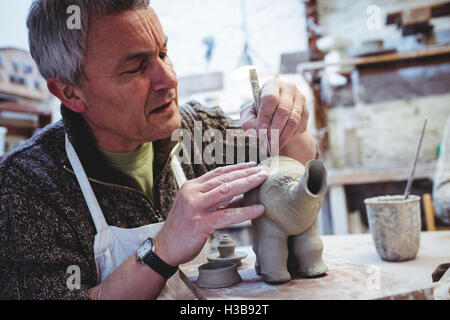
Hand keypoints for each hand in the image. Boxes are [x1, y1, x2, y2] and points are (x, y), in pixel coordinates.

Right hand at [153, 162, 267, 265]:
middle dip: (246, 173)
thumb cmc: (183, 229)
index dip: (237, 168)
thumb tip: (242, 196)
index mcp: (191, 187)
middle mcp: (192, 193)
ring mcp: (195, 207)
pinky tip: (258, 209)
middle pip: (224, 179)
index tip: (253, 165)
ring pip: (226, 191)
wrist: (165, 248)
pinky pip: (227, 215)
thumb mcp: (199, 209)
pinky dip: (245, 211)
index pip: (217, 173)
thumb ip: (217, 201)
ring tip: (263, 180)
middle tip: (263, 170)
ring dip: (247, 184)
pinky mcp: (200, 223)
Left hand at [240, 79, 308, 154]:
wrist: (277, 117)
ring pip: (293, 120)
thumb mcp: (249, 115)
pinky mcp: (306, 111)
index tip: (261, 133)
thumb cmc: (260, 113)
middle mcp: (288, 89)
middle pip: (283, 110)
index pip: (270, 99)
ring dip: (282, 137)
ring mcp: (300, 99)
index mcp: (272, 85)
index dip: (265, 117)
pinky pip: (299, 126)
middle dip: (274, 131)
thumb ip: (248, 122)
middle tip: (267, 145)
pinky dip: (289, 137)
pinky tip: (280, 143)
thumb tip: (255, 134)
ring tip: (273, 148)